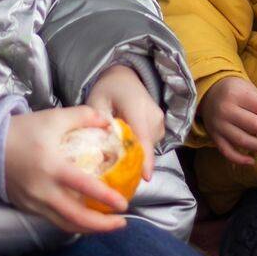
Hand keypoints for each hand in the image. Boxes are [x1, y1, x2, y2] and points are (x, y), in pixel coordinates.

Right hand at [4, 106, 128, 233]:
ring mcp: (33, 203)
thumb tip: (107, 121)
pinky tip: (84, 218)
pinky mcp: (27, 208)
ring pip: (64, 224)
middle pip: (75, 217)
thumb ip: (82, 116)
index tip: (123, 204)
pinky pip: (53, 220)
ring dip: (88, 228)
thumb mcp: (53, 118)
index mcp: (51, 167)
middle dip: (101, 225)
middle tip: (122, 222)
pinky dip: (71, 222)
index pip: (83, 186)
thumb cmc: (22, 131)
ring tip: (107, 225)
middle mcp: (42, 190)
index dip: (104, 197)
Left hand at [88, 63, 165, 180]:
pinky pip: (149, 144)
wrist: (124, 78)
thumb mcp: (95, 102)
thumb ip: (98, 123)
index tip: (146, 178)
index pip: (143, 136)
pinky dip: (138, 147)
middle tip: (111, 167)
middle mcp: (153, 115)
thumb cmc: (107, 90)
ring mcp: (160, 121)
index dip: (145, 158)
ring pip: (148, 147)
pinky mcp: (161, 127)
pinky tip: (126, 142)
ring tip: (116, 150)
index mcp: (136, 106)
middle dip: (131, 160)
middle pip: (145, 146)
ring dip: (134, 152)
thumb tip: (101, 147)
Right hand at [198, 76, 256, 166]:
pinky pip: (227, 152)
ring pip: (242, 141)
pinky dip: (240, 160)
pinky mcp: (214, 137)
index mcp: (236, 95)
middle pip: (254, 125)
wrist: (208, 93)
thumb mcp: (247, 88)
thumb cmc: (233, 90)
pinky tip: (252, 161)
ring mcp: (219, 126)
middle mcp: (226, 111)